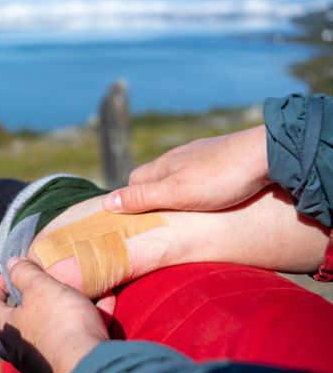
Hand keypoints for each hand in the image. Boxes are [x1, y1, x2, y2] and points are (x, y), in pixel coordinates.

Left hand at [0, 257, 109, 372]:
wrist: (88, 362)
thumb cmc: (59, 321)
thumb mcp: (40, 287)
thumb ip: (24, 273)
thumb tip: (11, 263)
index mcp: (8, 329)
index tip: (12, 273)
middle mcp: (22, 348)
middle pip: (16, 325)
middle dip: (27, 306)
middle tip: (40, 290)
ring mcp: (44, 358)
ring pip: (49, 330)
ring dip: (63, 309)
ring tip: (77, 289)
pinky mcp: (69, 362)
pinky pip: (76, 336)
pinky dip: (89, 317)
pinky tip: (106, 297)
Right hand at [103, 125, 269, 212]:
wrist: (265, 154)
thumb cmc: (220, 179)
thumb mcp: (177, 194)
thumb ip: (143, 198)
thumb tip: (106, 203)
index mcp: (162, 165)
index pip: (133, 181)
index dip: (131, 199)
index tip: (137, 219)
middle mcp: (177, 156)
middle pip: (153, 176)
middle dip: (152, 195)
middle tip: (161, 217)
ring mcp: (199, 153)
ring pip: (177, 172)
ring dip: (176, 188)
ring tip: (186, 209)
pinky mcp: (220, 153)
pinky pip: (200, 169)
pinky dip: (198, 182)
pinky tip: (212, 192)